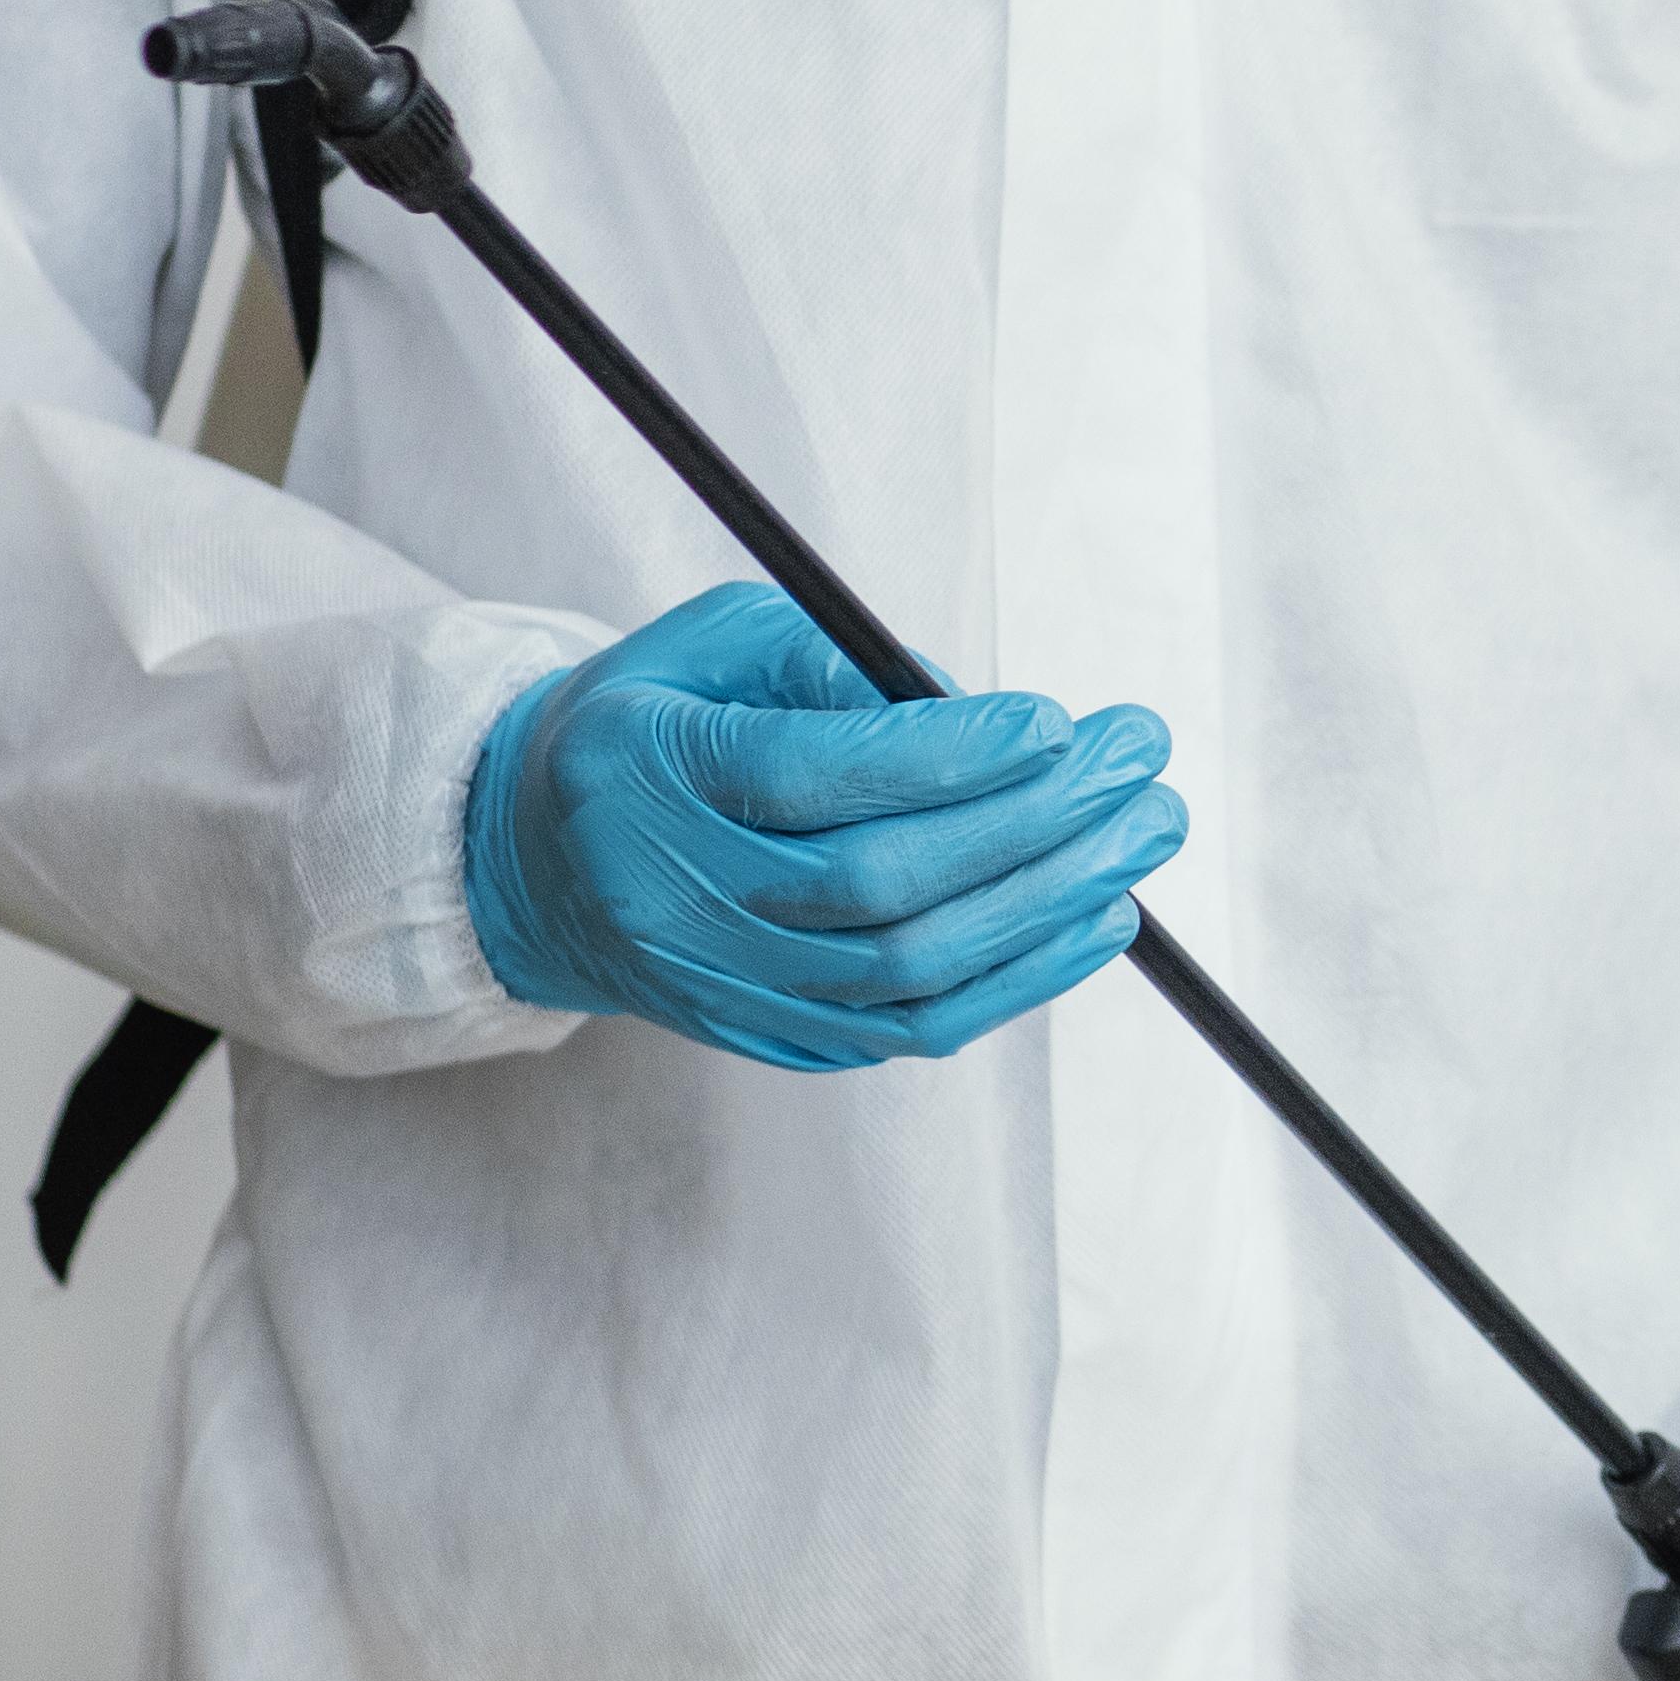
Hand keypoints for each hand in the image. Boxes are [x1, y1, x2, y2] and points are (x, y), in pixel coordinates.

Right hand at [462, 583, 1180, 1070]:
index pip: (811, 776)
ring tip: (1143, 835)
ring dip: (1049, 903)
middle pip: (877, 880)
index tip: (1057, 722)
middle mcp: (674, 895)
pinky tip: (1097, 917)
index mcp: (643, 773)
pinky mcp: (771, 1035)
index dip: (949, 755)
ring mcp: (722, 983)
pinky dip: (1020, 977)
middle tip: (1140, 766)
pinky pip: (913, 1028)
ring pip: (908, 969)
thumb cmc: (651, 724)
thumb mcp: (713, 645)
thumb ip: (835, 660)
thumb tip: (982, 710)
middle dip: (1032, 822)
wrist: (536, 861)